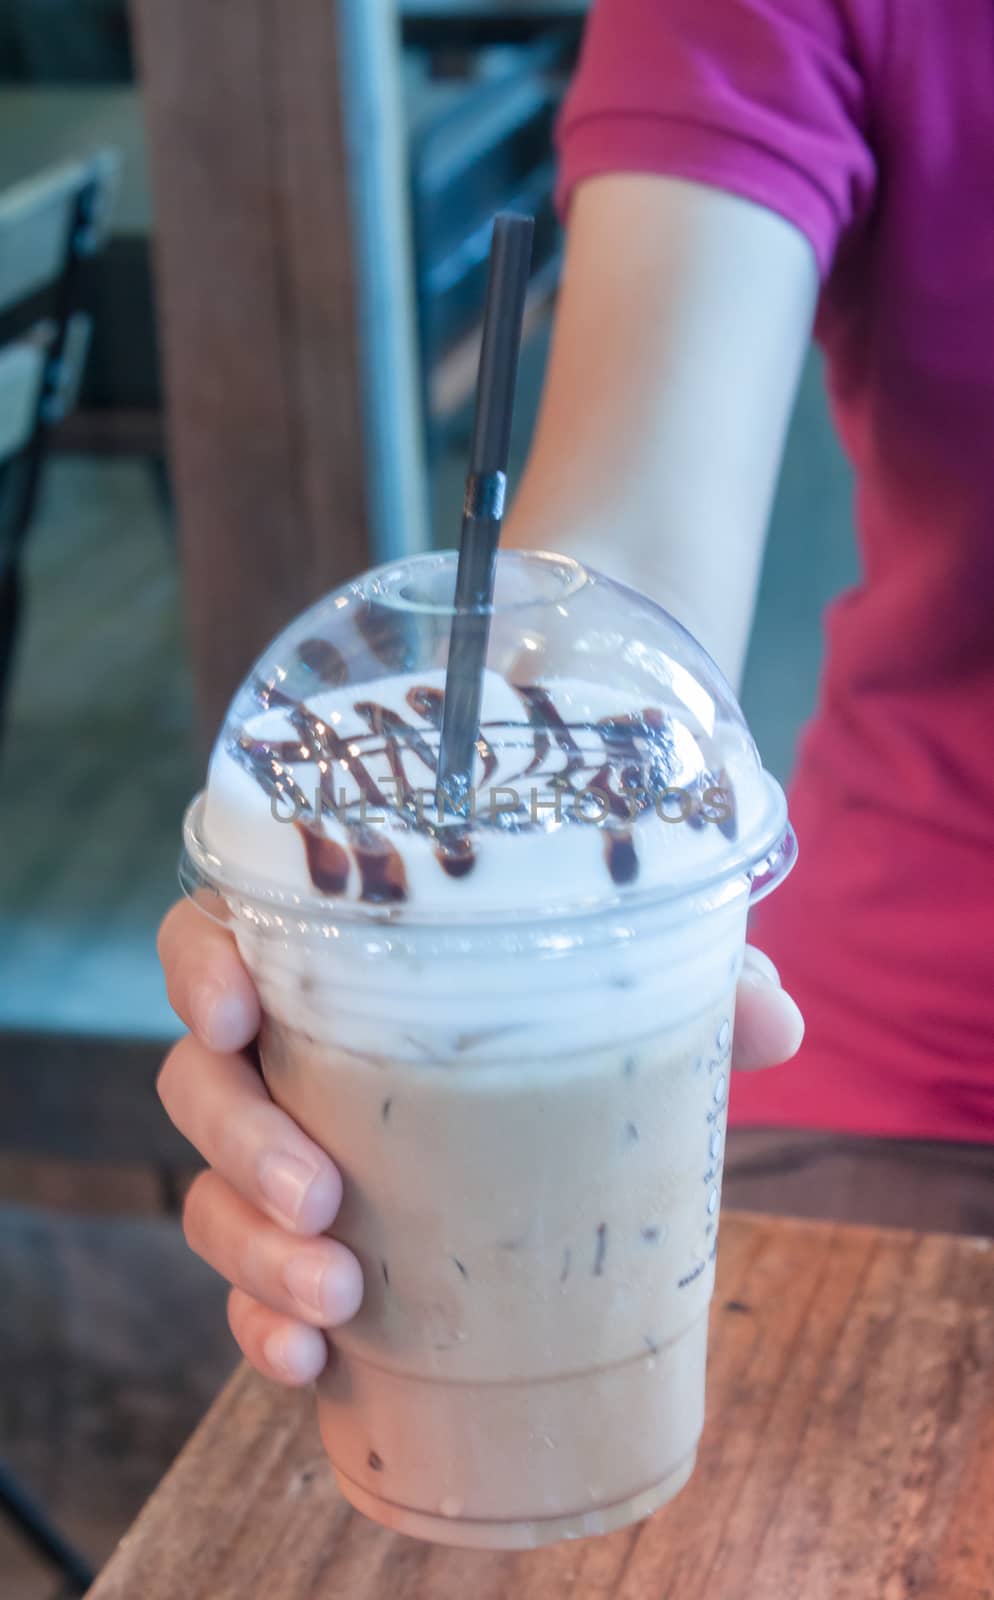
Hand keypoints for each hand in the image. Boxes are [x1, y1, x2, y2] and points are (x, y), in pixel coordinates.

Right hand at [157, 903, 802, 1387]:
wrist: (550, 1130)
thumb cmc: (562, 1025)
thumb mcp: (625, 993)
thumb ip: (699, 983)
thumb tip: (775, 1020)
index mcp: (328, 968)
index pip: (216, 938)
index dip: (201, 968)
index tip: (234, 1015)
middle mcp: (282, 1057)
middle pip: (199, 1082)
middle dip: (244, 1143)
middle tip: (327, 1196)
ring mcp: (276, 1156)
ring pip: (211, 1193)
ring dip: (255, 1251)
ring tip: (339, 1301)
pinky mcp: (293, 1245)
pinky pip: (244, 1287)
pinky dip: (262, 1326)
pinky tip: (308, 1363)